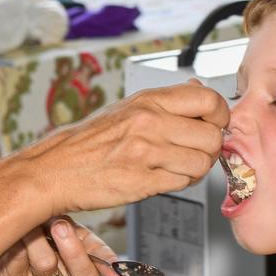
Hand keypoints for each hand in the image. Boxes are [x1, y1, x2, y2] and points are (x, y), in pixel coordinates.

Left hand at [0, 216, 122, 275]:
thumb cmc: (10, 212)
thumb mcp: (41, 208)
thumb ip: (58, 218)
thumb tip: (65, 223)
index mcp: (76, 237)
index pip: (99, 254)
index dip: (110, 265)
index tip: (118, 274)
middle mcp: (63, 258)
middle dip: (73, 250)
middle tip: (58, 227)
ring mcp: (45, 272)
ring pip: (51, 267)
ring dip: (35, 243)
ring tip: (24, 230)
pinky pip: (31, 271)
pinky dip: (23, 252)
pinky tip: (16, 245)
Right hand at [16, 81, 229, 214]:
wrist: (55, 169)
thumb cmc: (91, 140)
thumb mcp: (128, 108)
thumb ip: (166, 103)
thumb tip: (201, 92)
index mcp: (148, 100)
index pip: (209, 99)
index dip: (220, 115)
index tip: (214, 124)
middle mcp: (149, 123)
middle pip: (212, 136)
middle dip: (211, 148)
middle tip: (198, 151)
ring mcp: (145, 153)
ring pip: (201, 163)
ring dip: (197, 169)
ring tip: (179, 166)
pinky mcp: (141, 182)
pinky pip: (182, 183)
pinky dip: (179, 183)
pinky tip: (164, 177)